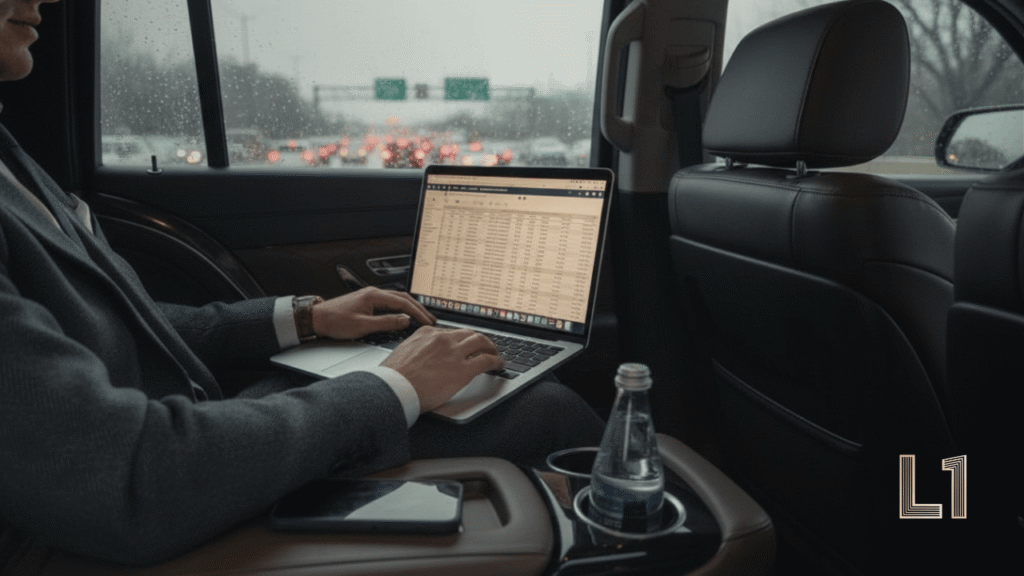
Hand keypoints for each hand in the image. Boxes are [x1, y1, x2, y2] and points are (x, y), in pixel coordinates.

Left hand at [310, 287, 436, 340]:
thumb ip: (386, 323)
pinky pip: (389, 303)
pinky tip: (404, 315)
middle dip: (418, 308)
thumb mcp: (362, 326)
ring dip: (410, 308)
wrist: (317, 318)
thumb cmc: (335, 321)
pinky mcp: (367, 302)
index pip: (403, 302)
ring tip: (421, 317)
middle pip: (403, 298)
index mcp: (374, 296)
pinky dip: (400, 308)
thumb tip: (404, 320)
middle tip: (430, 319)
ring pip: (397, 299)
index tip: (427, 321)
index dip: (417, 312)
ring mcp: (370, 296)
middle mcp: (373, 293)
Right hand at [381, 326, 504, 411]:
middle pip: (468, 334)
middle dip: (479, 340)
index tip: (464, 344)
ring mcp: (454, 353)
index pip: (450, 332)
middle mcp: (442, 339)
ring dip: (491, 348)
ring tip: (495, 354)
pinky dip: (496, 361)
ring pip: (481, 342)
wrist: (393, 389)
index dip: (461, 339)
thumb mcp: (402, 355)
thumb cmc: (392, 379)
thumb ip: (415, 352)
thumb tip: (420, 360)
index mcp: (426, 334)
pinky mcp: (463, 370)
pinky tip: (499, 365)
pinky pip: (487, 360)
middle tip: (484, 347)